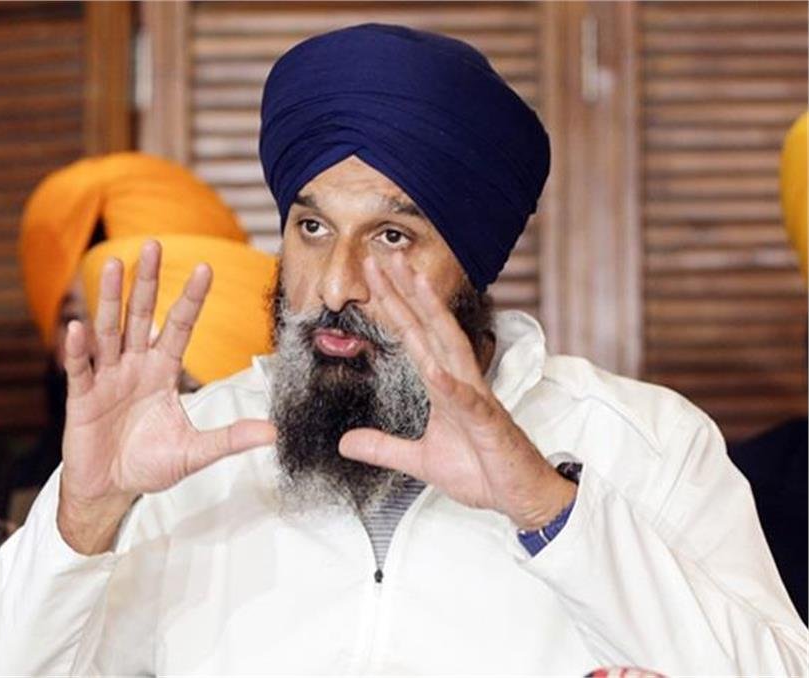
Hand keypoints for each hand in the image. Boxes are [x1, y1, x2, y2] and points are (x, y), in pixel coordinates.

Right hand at [58, 241, 275, 552]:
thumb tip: (272, 433)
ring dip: (111, 298)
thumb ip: (229, 439)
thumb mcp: (195, 452)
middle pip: (141, 315)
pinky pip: (80, 369)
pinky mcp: (82, 398)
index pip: (179, 327)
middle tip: (153, 244)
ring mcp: (107, 379)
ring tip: (115, 264)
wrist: (111, 490)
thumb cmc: (150, 465)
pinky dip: (77, 349)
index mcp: (162, 372)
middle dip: (147, 281)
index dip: (190, 298)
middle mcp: (135, 367)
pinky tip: (76, 327)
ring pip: (110, 330)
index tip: (205, 267)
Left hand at [339, 254, 575, 530]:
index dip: (393, 303)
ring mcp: (475, 399)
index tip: (373, 272)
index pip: (413, 335)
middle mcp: (459, 380)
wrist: (518, 498)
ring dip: (434, 314)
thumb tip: (345, 441)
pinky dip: (451, 385)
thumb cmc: (480, 471)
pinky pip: (468, 402)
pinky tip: (436, 369)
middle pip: (429, 326)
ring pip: (452, 348)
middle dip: (407, 290)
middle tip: (385, 254)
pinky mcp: (489, 425)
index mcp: (443, 383)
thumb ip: (383, 447)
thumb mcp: (420, 460)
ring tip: (417, 282)